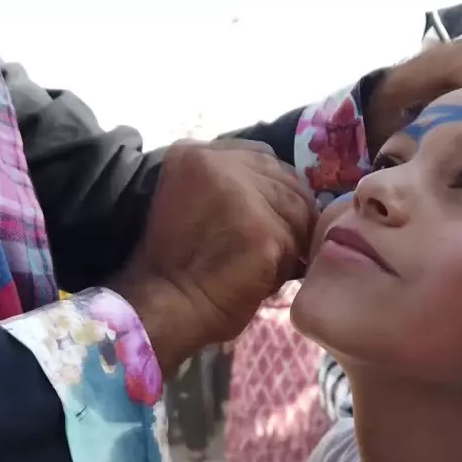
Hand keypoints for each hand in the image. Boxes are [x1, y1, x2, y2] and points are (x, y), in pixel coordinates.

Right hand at [113, 140, 314, 373]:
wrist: (164, 306)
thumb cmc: (175, 263)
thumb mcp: (190, 200)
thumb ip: (227, 183)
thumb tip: (281, 189)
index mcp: (193, 154)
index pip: (261, 156)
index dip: (272, 186)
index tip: (266, 216)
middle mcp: (217, 163)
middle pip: (285, 179)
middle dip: (286, 214)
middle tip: (270, 246)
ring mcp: (242, 195)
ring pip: (297, 210)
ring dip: (288, 241)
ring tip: (261, 265)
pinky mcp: (263, 230)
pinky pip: (296, 243)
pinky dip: (286, 266)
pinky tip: (262, 279)